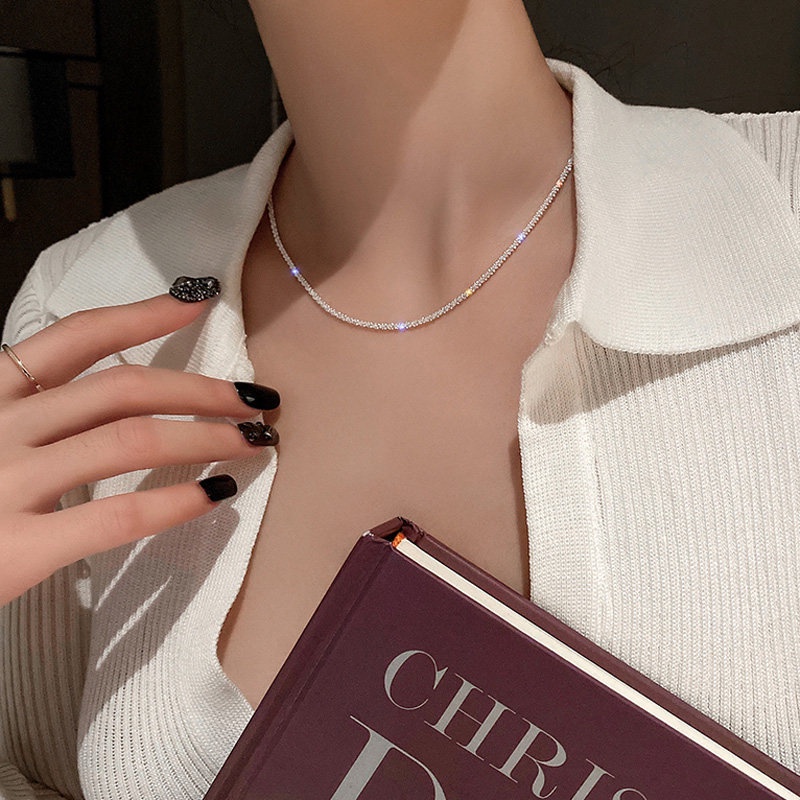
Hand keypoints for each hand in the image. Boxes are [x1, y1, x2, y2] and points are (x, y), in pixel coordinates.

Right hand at [0, 289, 279, 604]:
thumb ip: (24, 414)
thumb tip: (109, 396)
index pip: (71, 338)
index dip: (140, 315)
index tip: (196, 305)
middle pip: (120, 389)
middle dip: (200, 388)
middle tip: (255, 399)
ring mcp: (2, 485)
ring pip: (128, 441)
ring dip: (206, 435)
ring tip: (254, 441)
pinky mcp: (11, 550)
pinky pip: (114, 518)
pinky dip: (176, 503)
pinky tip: (216, 496)